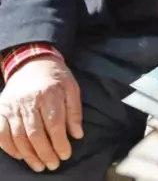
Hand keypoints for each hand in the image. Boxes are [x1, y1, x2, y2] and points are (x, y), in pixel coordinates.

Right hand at [0, 56, 82, 171]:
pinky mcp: (1, 110)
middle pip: (35, 133)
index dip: (59, 142)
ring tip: (39, 165)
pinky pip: (1, 133)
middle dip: (45, 153)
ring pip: (17, 136)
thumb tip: (77, 134)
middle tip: (53, 165)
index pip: (54, 124)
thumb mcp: (72, 89)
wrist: (31, 64)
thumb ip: (75, 111)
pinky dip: (9, 148)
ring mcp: (11, 106)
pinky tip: (21, 156)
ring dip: (28, 155)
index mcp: (49, 94)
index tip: (65, 154)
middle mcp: (28, 101)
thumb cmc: (56, 78)